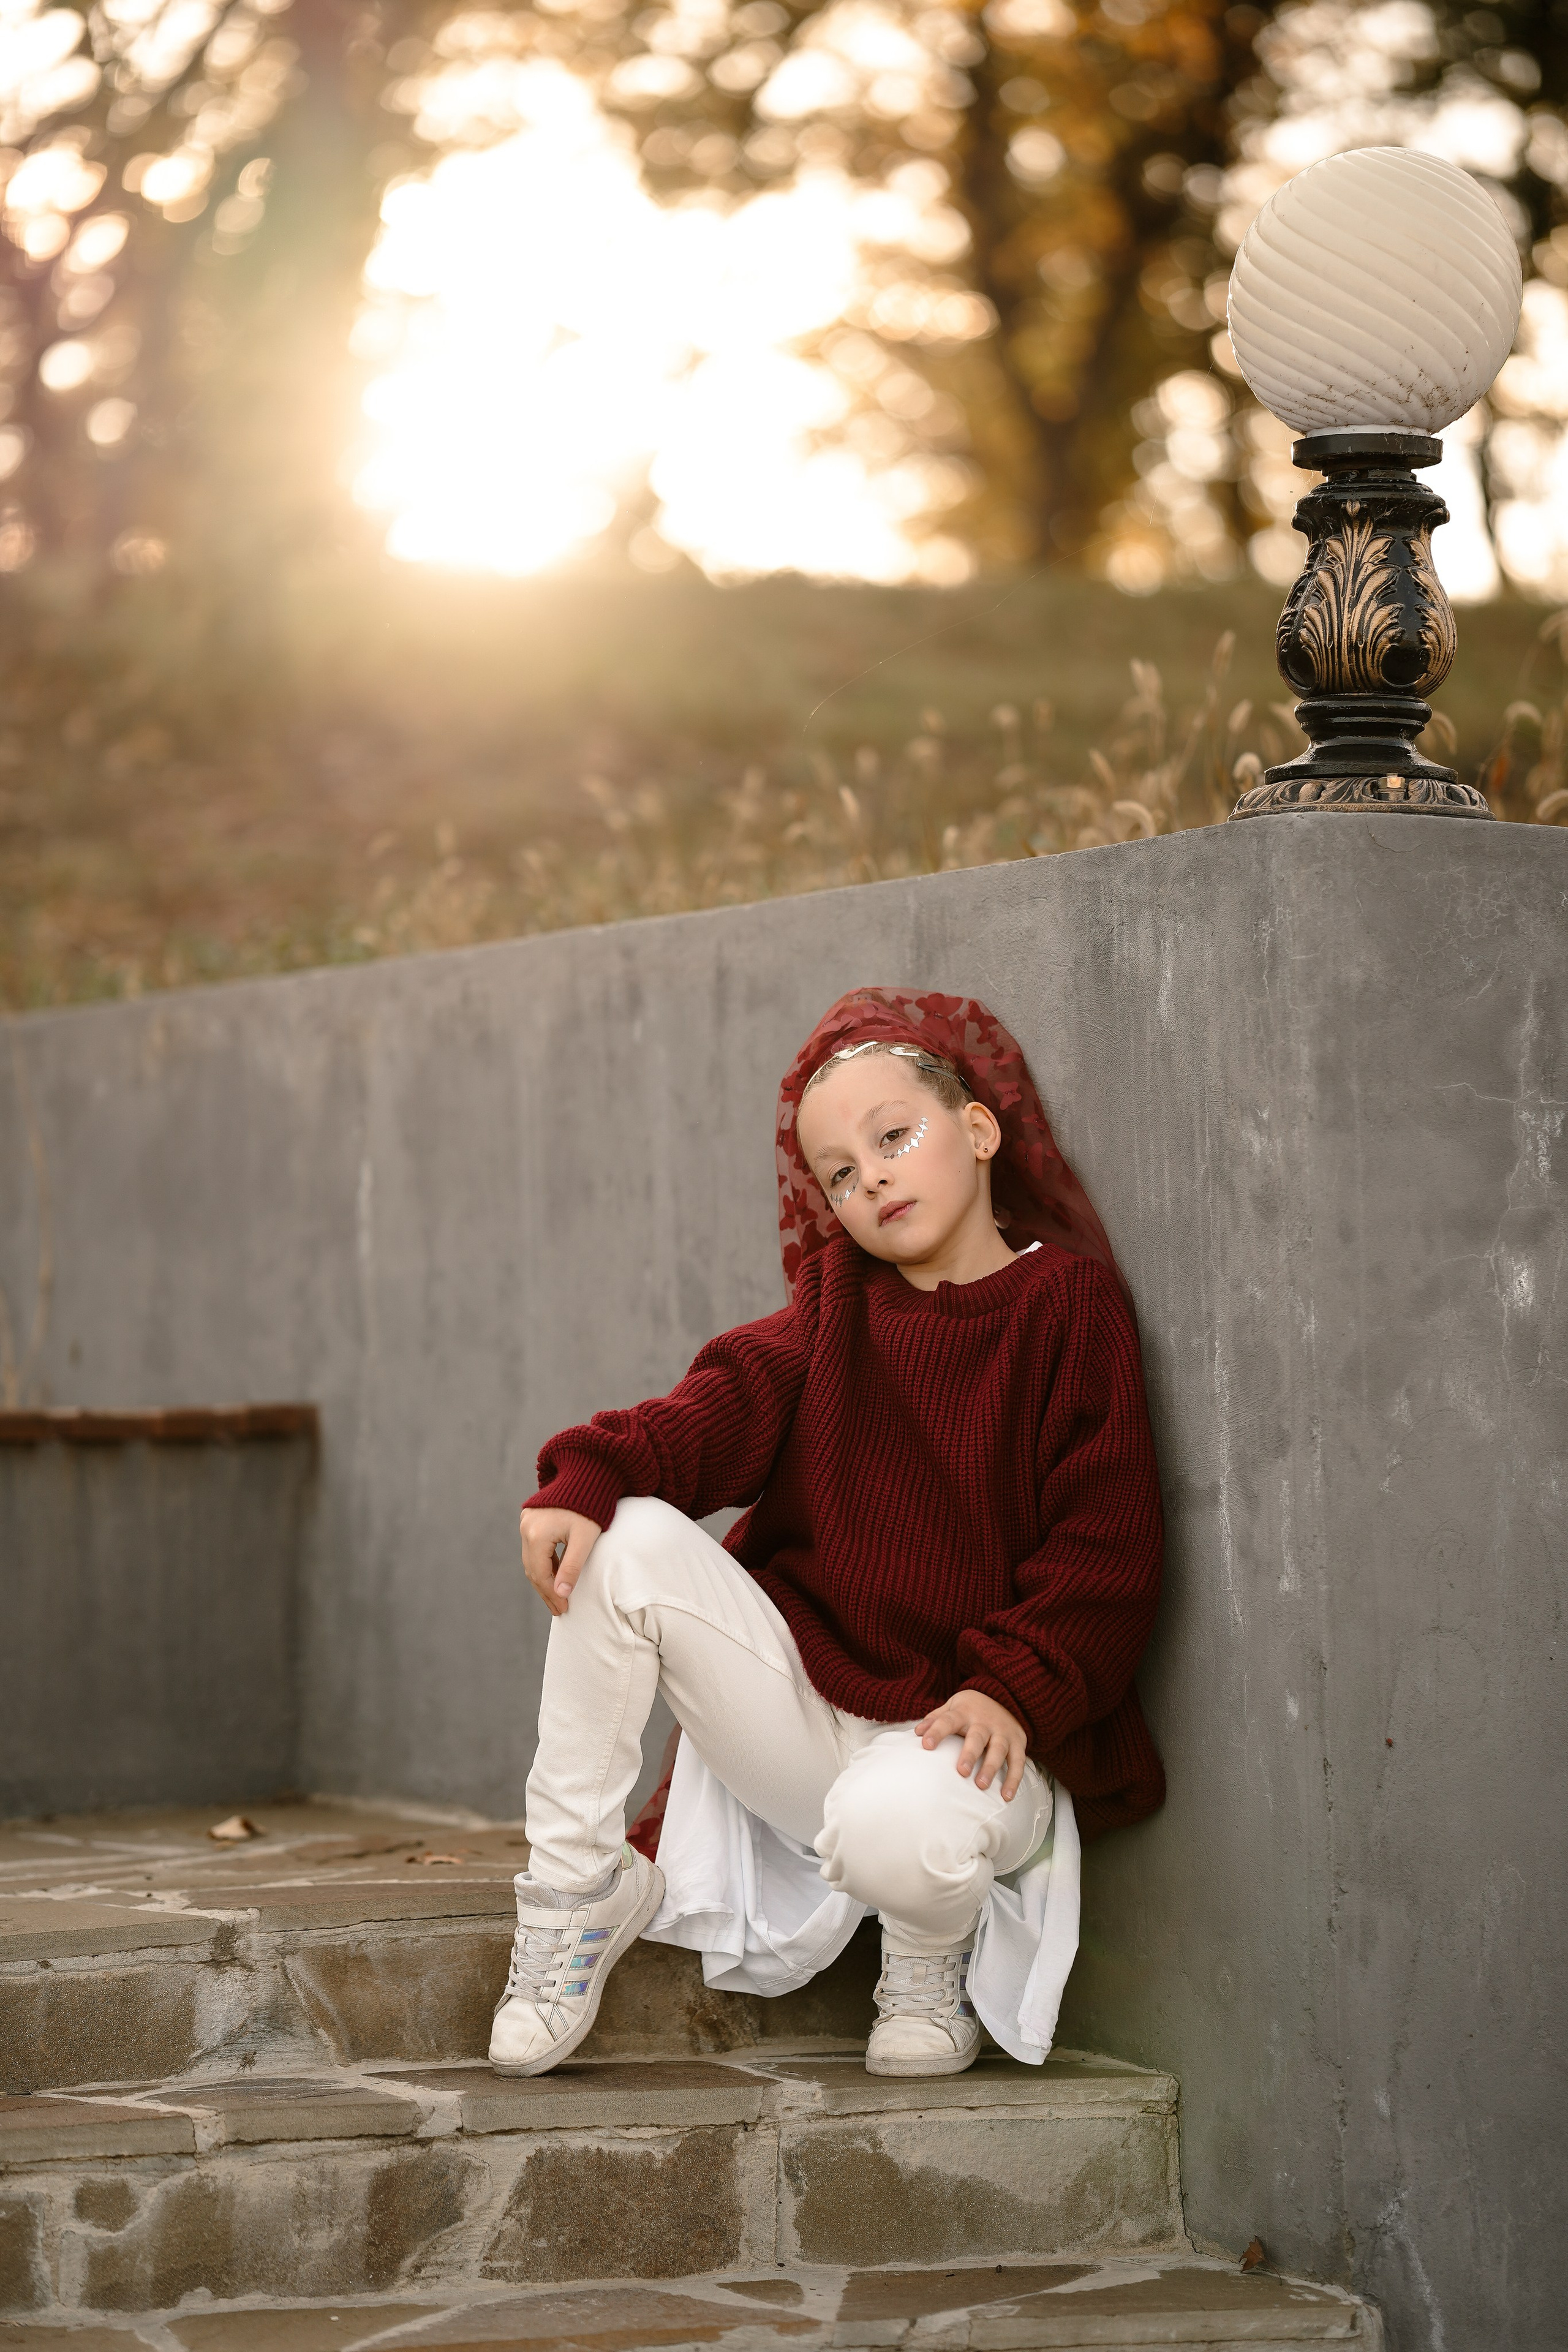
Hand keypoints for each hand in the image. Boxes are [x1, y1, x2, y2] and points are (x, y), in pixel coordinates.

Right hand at [520, 1507, 600, 1615]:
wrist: (586, 1476)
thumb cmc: (589, 1508)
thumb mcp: (584, 1540)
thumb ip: (572, 1567)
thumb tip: (561, 1594)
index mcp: (536, 1534)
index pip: (541, 1574)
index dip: (552, 1594)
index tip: (564, 1608)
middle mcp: (526, 1528)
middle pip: (533, 1569)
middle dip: (546, 1591)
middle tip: (559, 1608)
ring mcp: (526, 1522)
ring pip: (531, 1559)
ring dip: (544, 1579)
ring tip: (557, 1596)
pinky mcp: (530, 1519)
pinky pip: (533, 1548)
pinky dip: (543, 1563)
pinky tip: (554, 1575)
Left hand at [914, 1688, 1028, 1800]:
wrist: (1006, 1697)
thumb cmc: (972, 1708)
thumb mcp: (953, 1707)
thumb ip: (936, 1719)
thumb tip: (917, 1732)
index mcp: (965, 1712)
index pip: (948, 1720)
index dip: (937, 1731)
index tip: (926, 1744)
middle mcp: (985, 1721)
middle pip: (977, 1737)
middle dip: (970, 1754)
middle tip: (961, 1771)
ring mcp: (1003, 1732)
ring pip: (998, 1749)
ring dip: (990, 1767)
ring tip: (981, 1785)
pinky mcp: (1018, 1742)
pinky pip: (1018, 1762)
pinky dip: (1014, 1779)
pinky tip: (1006, 1796)